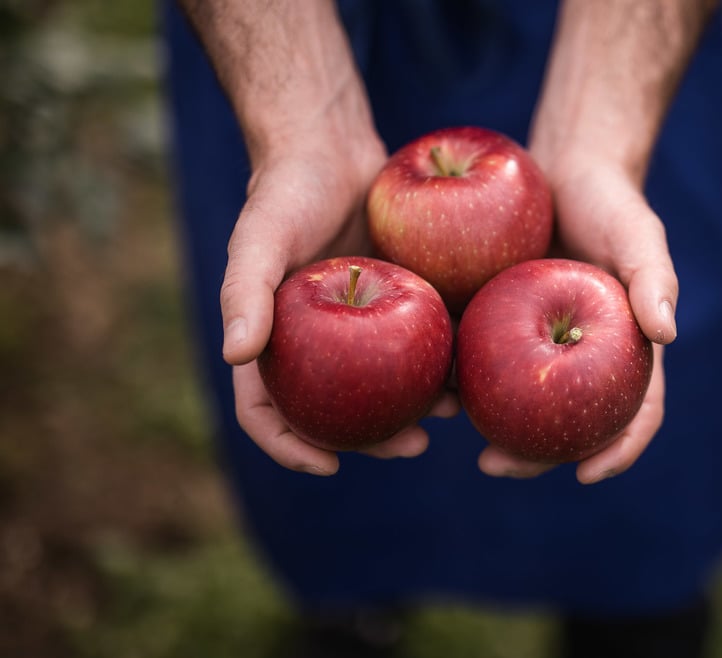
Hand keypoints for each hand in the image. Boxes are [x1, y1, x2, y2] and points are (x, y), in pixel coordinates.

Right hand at [220, 122, 457, 475]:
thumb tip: (235, 357)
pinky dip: (443, 361)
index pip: (268, 411)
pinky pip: (420, 342)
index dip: (291, 447)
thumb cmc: (286, 188)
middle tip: (414, 447)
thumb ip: (244, 292)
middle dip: (374, 439)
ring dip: (418, 407)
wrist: (334, 145)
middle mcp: (316, 344)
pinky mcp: (400, 301)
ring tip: (455, 411)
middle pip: (339, 411)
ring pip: (387, 385)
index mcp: (274, 341)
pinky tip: (474, 369)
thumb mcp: (260, 236)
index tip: (329, 467)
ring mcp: (360, 328)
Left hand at [477, 154, 678, 483]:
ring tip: (450, 426)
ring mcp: (535, 346)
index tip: (586, 475)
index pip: (634, 414)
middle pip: (563, 426)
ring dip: (484, 424)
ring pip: (514, 404)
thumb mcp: (638, 233)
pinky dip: (457, 376)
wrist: (560, 166)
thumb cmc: (610, 200)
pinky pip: (477, 359)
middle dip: (532, 457)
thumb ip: (654, 278)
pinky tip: (428, 380)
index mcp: (624, 354)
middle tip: (494, 465)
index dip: (616, 450)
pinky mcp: (495, 323)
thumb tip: (667, 334)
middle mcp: (580, 361)